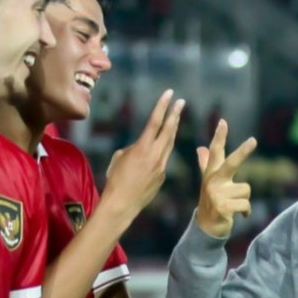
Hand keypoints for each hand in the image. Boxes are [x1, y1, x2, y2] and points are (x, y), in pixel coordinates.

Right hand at [101, 89, 184, 218]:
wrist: (122, 203)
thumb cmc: (115, 179)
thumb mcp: (119, 157)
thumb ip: (133, 148)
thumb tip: (141, 148)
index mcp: (143, 147)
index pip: (155, 122)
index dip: (162, 106)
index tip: (169, 94)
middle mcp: (155, 155)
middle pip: (168, 131)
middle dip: (175, 115)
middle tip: (181, 103)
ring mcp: (161, 166)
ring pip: (169, 144)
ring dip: (172, 131)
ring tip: (175, 119)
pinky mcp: (162, 177)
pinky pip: (163, 159)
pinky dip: (162, 151)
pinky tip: (159, 149)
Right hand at [195, 120, 257, 238]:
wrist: (206, 228)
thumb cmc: (212, 202)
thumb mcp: (209, 182)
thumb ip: (205, 164)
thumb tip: (200, 148)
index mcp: (211, 174)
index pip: (215, 152)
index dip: (219, 137)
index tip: (223, 122)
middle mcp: (213, 181)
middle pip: (231, 163)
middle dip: (243, 152)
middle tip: (253, 140)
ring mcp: (217, 194)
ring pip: (246, 190)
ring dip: (245, 200)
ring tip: (234, 207)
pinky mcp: (223, 207)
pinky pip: (246, 204)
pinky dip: (246, 211)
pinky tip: (239, 215)